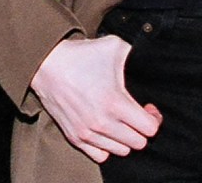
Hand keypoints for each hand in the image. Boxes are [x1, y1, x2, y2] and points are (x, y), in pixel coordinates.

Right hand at [30, 35, 161, 162]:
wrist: (47, 64)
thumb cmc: (80, 55)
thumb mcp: (113, 46)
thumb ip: (135, 55)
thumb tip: (148, 61)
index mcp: (115, 103)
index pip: (149, 129)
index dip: (153, 118)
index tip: (148, 108)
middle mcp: (102, 123)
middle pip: (138, 143)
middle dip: (141, 128)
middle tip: (135, 114)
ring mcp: (88, 133)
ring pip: (121, 151)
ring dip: (124, 137)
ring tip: (120, 121)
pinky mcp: (75, 137)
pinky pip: (101, 156)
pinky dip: (107, 146)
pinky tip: (105, 130)